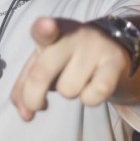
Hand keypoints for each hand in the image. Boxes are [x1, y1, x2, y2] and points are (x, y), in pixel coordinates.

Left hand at [11, 17, 130, 120]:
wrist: (111, 47)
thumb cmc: (67, 57)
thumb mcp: (43, 63)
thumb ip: (26, 86)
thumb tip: (25, 114)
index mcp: (51, 32)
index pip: (44, 30)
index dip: (43, 29)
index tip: (45, 25)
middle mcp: (73, 35)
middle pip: (44, 71)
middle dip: (33, 96)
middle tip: (37, 105)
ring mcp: (96, 47)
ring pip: (68, 89)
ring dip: (69, 92)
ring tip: (78, 78)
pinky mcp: (114, 62)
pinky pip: (94, 95)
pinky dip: (89, 99)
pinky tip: (93, 86)